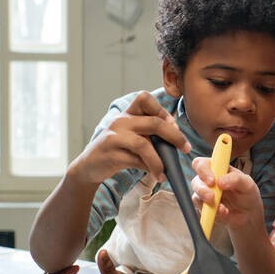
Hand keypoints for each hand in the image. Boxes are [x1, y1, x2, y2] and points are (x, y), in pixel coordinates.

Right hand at [69, 91, 190, 186]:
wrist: (89, 167)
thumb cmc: (116, 151)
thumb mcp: (132, 138)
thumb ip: (150, 135)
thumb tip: (177, 142)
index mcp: (127, 114)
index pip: (145, 98)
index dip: (162, 110)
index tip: (174, 126)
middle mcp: (120, 121)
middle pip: (153, 122)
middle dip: (174, 136)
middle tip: (185, 148)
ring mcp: (114, 136)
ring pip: (144, 144)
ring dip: (159, 160)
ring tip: (166, 172)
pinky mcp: (110, 153)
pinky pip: (135, 160)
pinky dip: (149, 168)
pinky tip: (156, 174)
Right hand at [191, 157, 264, 229]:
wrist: (248, 213)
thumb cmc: (247, 194)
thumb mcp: (247, 184)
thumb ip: (236, 179)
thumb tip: (220, 181)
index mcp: (216, 169)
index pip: (201, 164)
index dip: (203, 170)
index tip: (212, 181)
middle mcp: (207, 181)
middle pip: (195, 181)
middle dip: (202, 190)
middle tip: (212, 197)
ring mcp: (204, 196)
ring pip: (196, 197)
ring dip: (209, 204)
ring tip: (223, 209)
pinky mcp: (204, 209)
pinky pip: (202, 211)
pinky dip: (213, 214)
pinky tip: (224, 213)